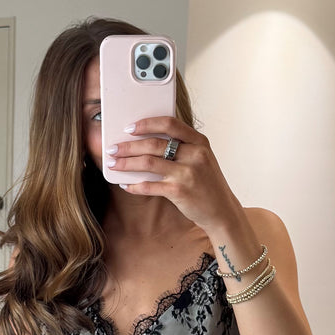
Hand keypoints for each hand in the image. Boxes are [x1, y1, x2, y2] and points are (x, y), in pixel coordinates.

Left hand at [106, 114, 241, 230]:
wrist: (222, 211)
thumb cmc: (207, 184)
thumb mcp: (201, 159)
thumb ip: (182, 148)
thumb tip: (146, 142)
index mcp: (200, 142)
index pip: (170, 124)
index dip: (147, 123)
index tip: (129, 127)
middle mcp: (195, 154)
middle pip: (154, 144)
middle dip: (128, 146)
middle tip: (112, 149)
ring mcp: (187, 173)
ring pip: (148, 162)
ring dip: (126, 163)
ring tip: (113, 164)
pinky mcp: (180, 192)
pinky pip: (149, 186)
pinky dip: (134, 185)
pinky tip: (126, 185)